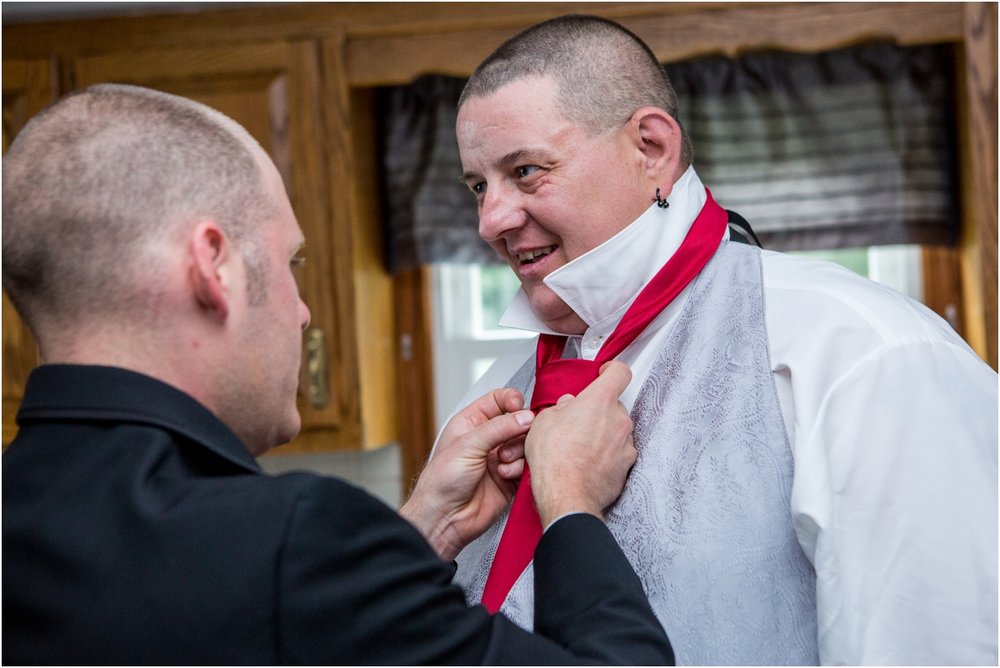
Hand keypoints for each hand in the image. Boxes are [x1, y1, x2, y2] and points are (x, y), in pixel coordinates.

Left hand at [400, 387, 532, 560]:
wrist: (444, 518)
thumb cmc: (441, 481)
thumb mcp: (468, 445)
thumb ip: (499, 428)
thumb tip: (525, 416)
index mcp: (472, 423)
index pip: (499, 400)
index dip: (512, 400)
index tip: (518, 407)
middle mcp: (487, 439)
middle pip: (518, 422)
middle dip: (519, 430)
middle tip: (513, 439)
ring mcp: (500, 458)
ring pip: (525, 444)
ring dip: (518, 452)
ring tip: (502, 463)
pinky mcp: (511, 478)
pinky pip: (527, 466)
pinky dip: (520, 469)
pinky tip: (505, 476)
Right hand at [526, 361, 635, 526]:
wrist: (567, 495)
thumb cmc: (555, 458)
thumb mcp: (544, 421)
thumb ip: (560, 408)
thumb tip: (566, 407)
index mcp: (600, 400)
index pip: (619, 373)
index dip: (611, 370)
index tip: (604, 373)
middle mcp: (619, 420)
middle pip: (614, 405)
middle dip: (598, 411)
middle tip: (578, 422)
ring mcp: (626, 444)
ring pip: (616, 431)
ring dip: (602, 435)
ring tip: (579, 448)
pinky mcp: (626, 467)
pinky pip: (617, 454)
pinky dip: (606, 456)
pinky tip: (587, 464)